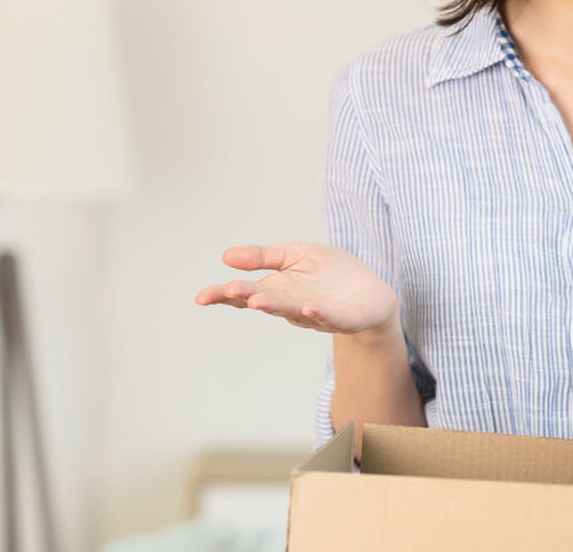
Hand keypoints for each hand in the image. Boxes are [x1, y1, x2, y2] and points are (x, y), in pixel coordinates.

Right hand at [194, 241, 398, 333]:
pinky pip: (330, 318)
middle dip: (248, 296)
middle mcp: (292, 304)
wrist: (371, 292)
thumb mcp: (296, 254)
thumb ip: (264, 256)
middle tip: (230, 290)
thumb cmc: (330, 273)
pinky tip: (309, 308)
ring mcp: (317, 314)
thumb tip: (226, 255)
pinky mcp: (344, 318)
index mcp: (278, 289)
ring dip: (276, 305)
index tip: (202, 297)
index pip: (246, 292)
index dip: (224, 295)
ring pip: (293, 311)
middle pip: (266, 301)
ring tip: (258, 298)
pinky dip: (319, 314)